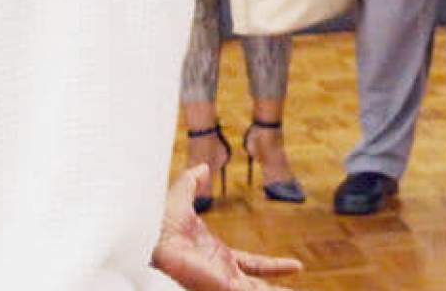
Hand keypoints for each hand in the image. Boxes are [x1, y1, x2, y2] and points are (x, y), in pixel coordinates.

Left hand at [153, 164, 302, 290]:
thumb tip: (202, 167)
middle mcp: (222, 274)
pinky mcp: (224, 288)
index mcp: (217, 257)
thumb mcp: (177, 203)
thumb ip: (189, 184)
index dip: (274, 266)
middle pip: (257, 287)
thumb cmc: (154, 229)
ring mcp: (223, 284)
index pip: (253, 265)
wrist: (148, 245)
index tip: (297, 266)